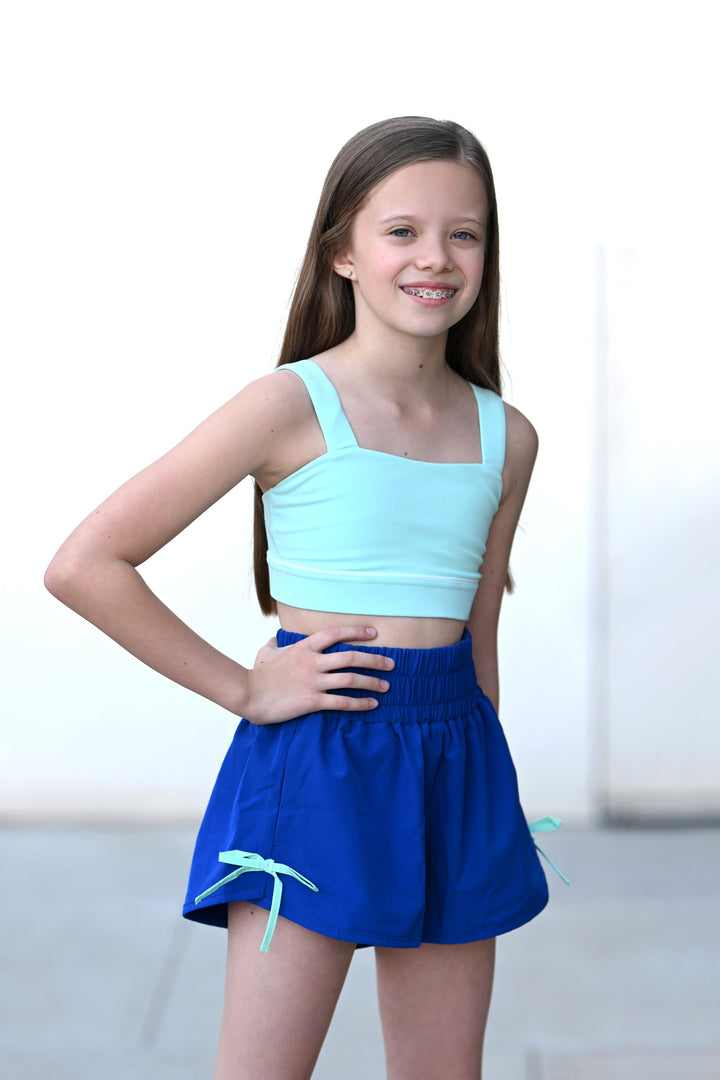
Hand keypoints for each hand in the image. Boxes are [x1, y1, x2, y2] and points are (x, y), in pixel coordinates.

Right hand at [242, 626, 394, 724]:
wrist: (249, 694)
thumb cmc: (258, 674)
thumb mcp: (268, 652)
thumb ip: (277, 645)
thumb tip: (275, 641)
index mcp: (305, 647)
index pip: (336, 633)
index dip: (357, 632)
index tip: (374, 634)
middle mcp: (313, 661)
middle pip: (352, 657)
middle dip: (375, 660)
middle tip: (391, 664)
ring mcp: (313, 681)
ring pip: (351, 679)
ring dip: (373, 682)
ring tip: (386, 686)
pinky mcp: (312, 701)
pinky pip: (343, 702)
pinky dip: (361, 703)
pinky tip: (372, 705)